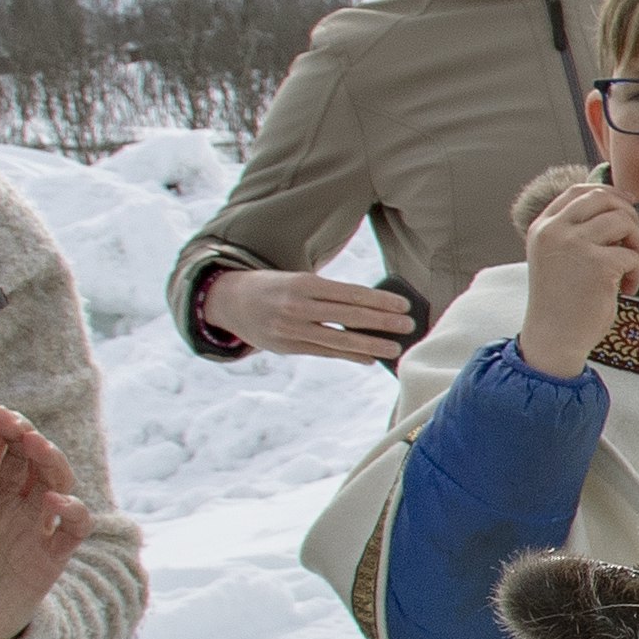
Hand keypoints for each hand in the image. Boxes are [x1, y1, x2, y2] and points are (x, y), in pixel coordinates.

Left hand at [0, 397, 89, 638]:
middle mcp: (8, 503)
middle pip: (27, 453)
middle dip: (19, 428)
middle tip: (3, 417)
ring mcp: (31, 526)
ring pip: (54, 479)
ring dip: (48, 457)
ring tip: (32, 443)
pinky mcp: (49, 556)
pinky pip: (72, 528)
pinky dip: (70, 510)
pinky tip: (51, 502)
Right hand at [202, 266, 413, 364]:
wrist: (229, 301)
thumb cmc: (276, 288)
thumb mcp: (299, 280)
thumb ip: (329, 294)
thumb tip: (371, 308)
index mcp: (303, 284)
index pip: (349, 293)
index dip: (379, 300)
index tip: (403, 305)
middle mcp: (297, 307)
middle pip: (348, 316)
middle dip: (382, 322)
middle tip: (409, 326)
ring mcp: (292, 330)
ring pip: (338, 340)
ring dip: (370, 346)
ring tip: (394, 349)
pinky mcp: (288, 347)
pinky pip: (325, 352)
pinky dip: (349, 356)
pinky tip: (368, 358)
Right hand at [517, 180, 638, 378]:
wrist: (553, 337)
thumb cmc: (562, 301)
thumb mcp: (558, 257)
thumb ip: (576, 232)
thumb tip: (619, 206)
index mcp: (543, 226)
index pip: (579, 191)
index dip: (609, 193)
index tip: (627, 206)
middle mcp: (555, 230)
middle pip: (604, 198)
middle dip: (628, 215)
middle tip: (632, 243)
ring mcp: (574, 244)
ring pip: (623, 221)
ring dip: (636, 244)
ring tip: (628, 268)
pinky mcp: (596, 263)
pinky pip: (631, 255)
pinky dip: (636, 273)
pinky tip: (624, 289)